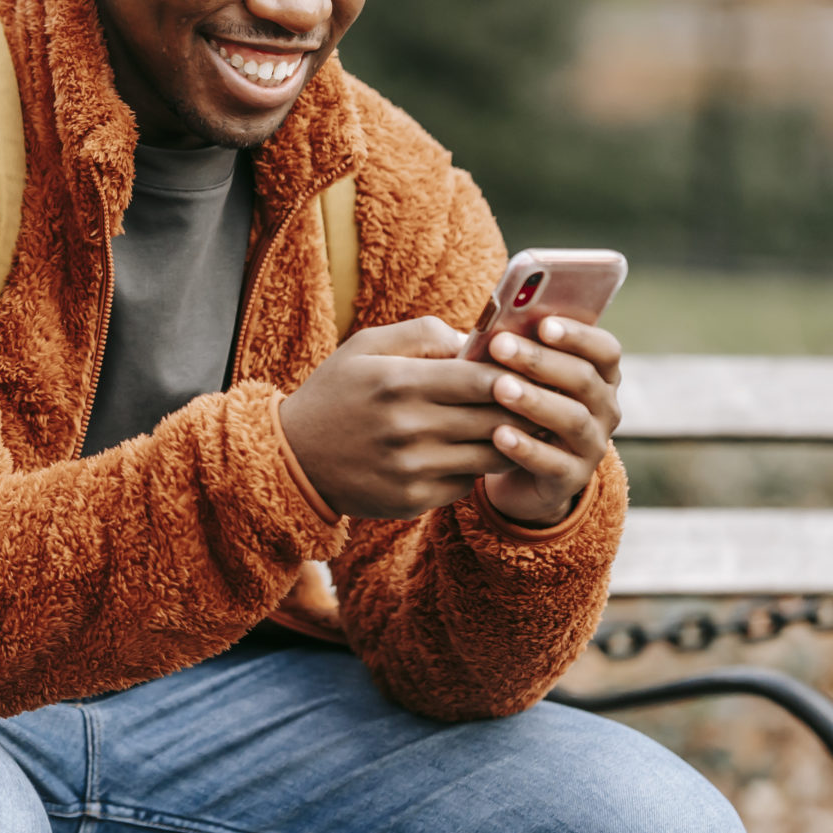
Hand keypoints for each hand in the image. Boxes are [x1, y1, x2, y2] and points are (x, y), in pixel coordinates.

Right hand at [276, 317, 540, 519]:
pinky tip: (470, 453)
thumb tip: (478, 340)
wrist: (294, 458)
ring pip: (490, 456)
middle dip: (523, 408)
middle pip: (495, 419)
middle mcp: (407, 427)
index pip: (481, 379)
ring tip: (517, 426)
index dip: (514, 375)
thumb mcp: (366, 346)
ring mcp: (411, 468)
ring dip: (509, 441)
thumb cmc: (337, 392)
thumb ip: (424, 333)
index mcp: (398, 381)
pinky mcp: (413, 500)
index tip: (526, 371)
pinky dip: (474, 468)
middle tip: (538, 399)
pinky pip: (467, 483)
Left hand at [474, 316, 621, 527]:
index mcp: (599, 376)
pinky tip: (498, 435)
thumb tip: (492, 327)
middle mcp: (605, 409)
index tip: (544, 323)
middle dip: (539, 360)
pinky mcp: (571, 479)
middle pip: (583, 379)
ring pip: (572, 419)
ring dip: (535, 400)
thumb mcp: (524, 378)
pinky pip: (553, 463)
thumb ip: (518, 352)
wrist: (521, 473)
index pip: (605, 350)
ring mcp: (592, 446)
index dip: (578, 335)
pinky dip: (526, 447)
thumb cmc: (520, 408)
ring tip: (500, 388)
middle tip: (500, 346)